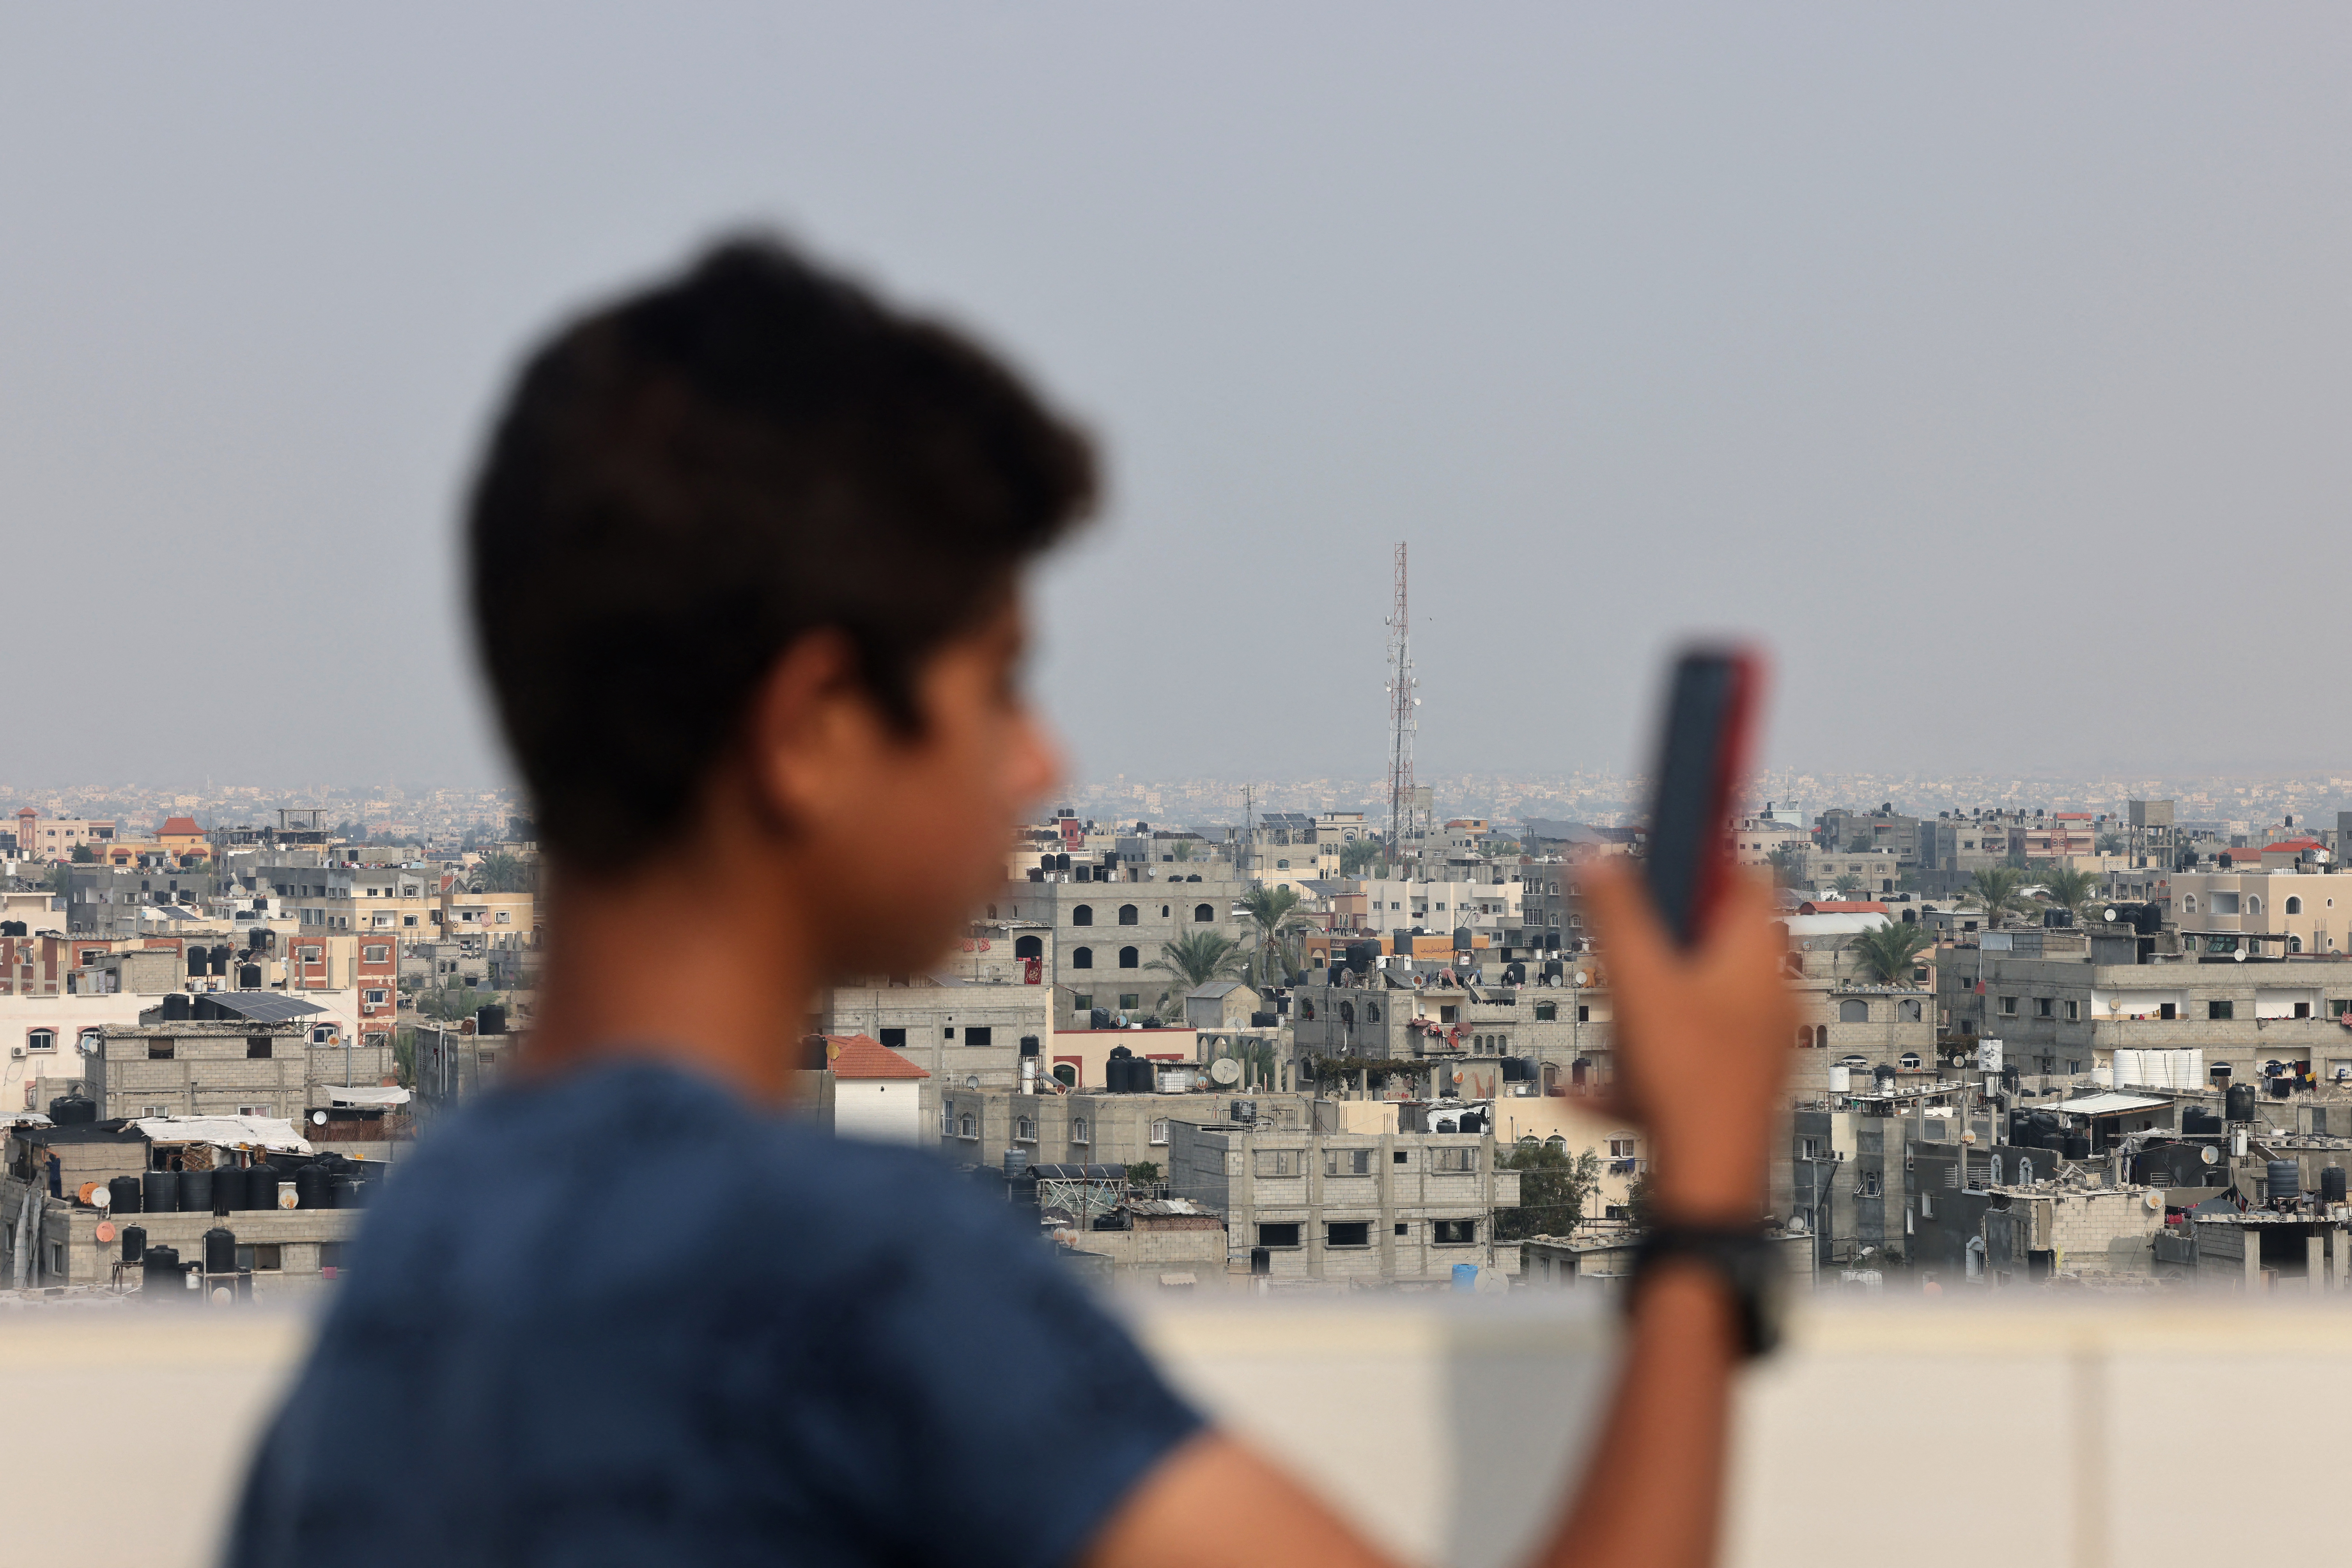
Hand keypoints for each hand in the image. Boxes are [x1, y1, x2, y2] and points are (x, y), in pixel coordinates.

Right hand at [1582, 861, 1793, 1224]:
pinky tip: (1594, 1091)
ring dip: (1644, 1011)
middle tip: (1620, 950)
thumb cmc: (1688, 1082)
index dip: (1707, 857)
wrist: (1709, 1185)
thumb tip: (1595, 856)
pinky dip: (1642, 1066)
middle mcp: (1771, 999)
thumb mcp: (1636, 981)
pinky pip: (1684, 1059)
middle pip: (1714, 943)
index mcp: (1759, 959)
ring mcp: (1759, 1047)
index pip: (1748, 877)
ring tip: (1611, 1029)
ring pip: (1694, 1005)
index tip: (1670, 849)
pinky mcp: (1739, 1087)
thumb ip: (1614, 912)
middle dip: (1658, 944)